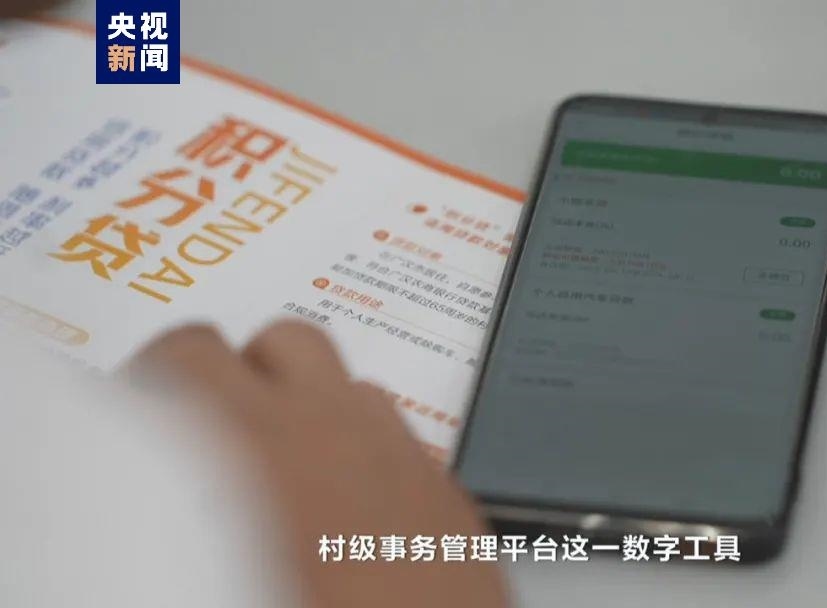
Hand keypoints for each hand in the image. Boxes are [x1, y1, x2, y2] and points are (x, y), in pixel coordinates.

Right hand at [130, 321, 507, 607]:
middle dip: (244, 373)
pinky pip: (400, 439)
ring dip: (312, 409)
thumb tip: (163, 477)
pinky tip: (346, 515)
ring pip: (350, 387)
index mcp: (260, 445)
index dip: (160, 373)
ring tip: (284, 474)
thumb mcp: (207, 577)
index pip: (192, 352)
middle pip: (284, 342)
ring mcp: (405, 458)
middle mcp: (340, 432)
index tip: (147, 407)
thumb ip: (183, 502)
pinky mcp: (449, 497)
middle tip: (216, 435)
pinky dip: (367, 453)